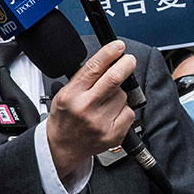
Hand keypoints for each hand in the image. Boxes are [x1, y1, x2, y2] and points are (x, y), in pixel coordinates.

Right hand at [46, 40, 136, 178]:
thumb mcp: (64, 94)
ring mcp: (101, 122)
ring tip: (106, 101)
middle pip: (114, 79)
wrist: (64, 147)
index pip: (93, 68)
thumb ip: (83, 79)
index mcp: (71, 95)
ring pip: (123, 96)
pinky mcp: (114, 133)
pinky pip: (129, 112)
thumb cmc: (65, 118)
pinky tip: (112, 114)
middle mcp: (86, 108)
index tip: (118, 46)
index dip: (109, 53)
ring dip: (120, 93)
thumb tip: (107, 61)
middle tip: (129, 60)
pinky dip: (124, 109)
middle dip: (126, 65)